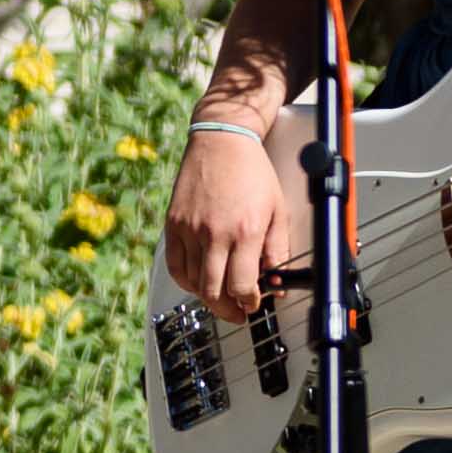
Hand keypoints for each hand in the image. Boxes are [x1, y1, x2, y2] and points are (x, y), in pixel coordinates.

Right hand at [162, 113, 303, 323]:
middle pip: (213, 291)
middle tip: (237, 312)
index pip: (242, 286)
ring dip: (206, 296)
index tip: (253, 303)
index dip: (248, 302)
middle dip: (227, 309)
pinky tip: (197, 280)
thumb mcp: (278, 210)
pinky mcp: (174, 223)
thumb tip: (276, 281)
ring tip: (219, 296)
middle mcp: (215, 233)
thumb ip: (277, 249)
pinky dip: (185, 280)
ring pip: (192, 282)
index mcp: (245, 231)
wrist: (222, 141)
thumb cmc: (252, 172)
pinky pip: (175, 264)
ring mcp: (190, 229)